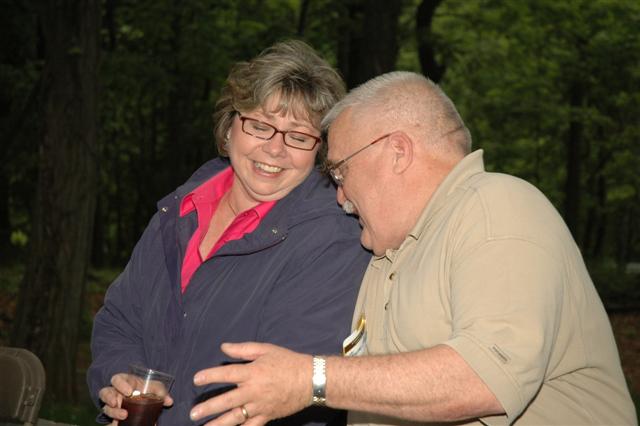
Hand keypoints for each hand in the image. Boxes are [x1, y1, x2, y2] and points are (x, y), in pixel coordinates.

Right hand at [99, 373, 173, 423]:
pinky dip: (112, 424)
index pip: (117, 379)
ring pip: (106, 407)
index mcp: (124, 382)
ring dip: (113, 412)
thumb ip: (161, 392)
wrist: (145, 399)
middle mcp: (116, 393)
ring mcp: (114, 405)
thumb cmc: (147, 389)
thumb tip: (169, 401)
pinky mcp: (115, 416)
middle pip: (105, 393)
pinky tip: (117, 425)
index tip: (129, 391)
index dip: (120, 384)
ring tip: (124, 416)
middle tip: (117, 403)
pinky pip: (109, 420)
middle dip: (109, 398)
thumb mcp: (155, 387)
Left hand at [190, 342, 312, 425]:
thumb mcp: (266, 349)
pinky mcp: (267, 416)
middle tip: (193, 413)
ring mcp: (260, 406)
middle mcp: (254, 390)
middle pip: (227, 400)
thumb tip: (223, 347)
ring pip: (236, 418)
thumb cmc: (287, 361)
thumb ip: (243, 349)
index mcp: (253, 372)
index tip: (196, 379)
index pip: (227, 374)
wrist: (310, 379)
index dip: (210, 376)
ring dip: (219, 424)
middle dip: (209, 407)